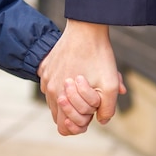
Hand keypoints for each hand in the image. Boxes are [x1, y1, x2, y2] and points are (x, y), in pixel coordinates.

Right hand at [38, 19, 126, 134]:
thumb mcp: (110, 85)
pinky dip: (62, 86)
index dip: (78, 126)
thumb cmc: (99, 56)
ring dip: (69, 99)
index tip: (91, 114)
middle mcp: (48, 89)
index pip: (63, 127)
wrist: (86, 28)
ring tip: (84, 84)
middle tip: (90, 98)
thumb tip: (100, 121)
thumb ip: (107, 109)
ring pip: (54, 100)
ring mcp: (45, 77)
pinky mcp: (45, 66)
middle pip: (58, 115)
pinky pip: (51, 85)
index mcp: (60, 97)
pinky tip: (75, 74)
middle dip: (75, 112)